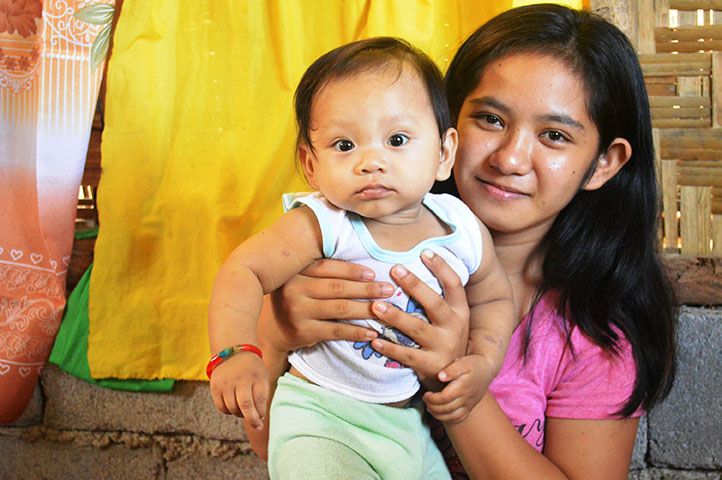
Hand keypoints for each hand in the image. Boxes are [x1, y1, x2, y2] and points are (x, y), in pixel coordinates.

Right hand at [209, 353, 268, 429]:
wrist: (233, 351)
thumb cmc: (252, 368)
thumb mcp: (262, 376)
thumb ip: (262, 395)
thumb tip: (260, 417)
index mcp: (255, 376)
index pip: (259, 399)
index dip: (261, 413)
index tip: (262, 419)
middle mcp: (239, 379)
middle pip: (245, 405)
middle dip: (252, 419)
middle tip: (257, 426)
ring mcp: (226, 383)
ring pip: (232, 408)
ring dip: (240, 414)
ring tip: (244, 411)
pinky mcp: (215, 386)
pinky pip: (221, 407)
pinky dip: (228, 411)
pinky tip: (234, 407)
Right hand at [263, 259, 393, 350]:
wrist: (272, 329)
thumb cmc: (297, 298)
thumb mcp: (302, 279)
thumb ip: (323, 271)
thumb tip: (365, 268)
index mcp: (296, 271)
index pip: (328, 267)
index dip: (352, 270)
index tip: (373, 273)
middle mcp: (294, 289)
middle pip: (337, 288)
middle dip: (366, 289)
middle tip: (388, 290)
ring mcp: (298, 311)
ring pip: (339, 308)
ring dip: (365, 309)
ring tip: (385, 309)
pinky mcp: (304, 332)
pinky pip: (336, 331)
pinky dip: (356, 332)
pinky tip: (372, 332)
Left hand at [369, 251, 469, 389]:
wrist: (455, 379)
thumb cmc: (445, 339)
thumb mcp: (450, 319)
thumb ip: (438, 298)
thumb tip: (421, 262)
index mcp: (461, 312)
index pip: (454, 284)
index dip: (442, 267)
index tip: (424, 251)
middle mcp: (455, 328)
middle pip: (434, 303)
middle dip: (414, 285)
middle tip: (394, 269)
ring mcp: (443, 347)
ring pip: (417, 328)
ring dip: (395, 316)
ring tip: (376, 306)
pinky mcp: (431, 365)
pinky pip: (407, 355)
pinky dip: (389, 347)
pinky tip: (374, 338)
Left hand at [423, 354, 493, 422]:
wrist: (487, 368)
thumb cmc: (473, 364)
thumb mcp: (463, 362)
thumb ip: (451, 370)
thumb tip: (440, 376)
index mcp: (463, 387)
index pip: (444, 398)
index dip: (432, 399)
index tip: (426, 394)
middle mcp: (467, 398)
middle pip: (447, 409)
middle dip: (433, 407)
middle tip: (425, 400)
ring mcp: (470, 404)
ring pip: (453, 417)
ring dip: (438, 415)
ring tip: (430, 407)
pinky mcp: (471, 407)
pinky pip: (460, 418)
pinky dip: (448, 419)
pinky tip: (440, 413)